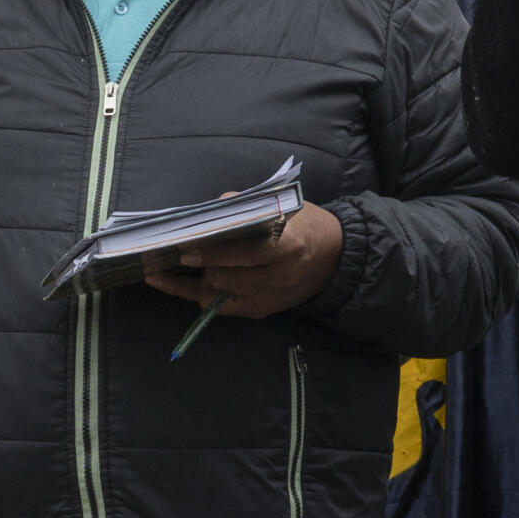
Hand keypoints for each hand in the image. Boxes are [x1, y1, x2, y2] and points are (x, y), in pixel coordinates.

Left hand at [143, 197, 342, 321]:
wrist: (335, 257)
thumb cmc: (305, 225)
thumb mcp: (284, 207)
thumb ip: (249, 206)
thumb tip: (214, 208)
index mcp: (287, 247)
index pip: (243, 254)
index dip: (212, 252)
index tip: (186, 248)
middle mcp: (278, 276)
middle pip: (226, 278)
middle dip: (203, 266)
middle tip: (183, 254)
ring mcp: (270, 297)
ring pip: (221, 295)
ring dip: (201, 281)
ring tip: (184, 267)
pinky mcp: (263, 310)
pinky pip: (226, 307)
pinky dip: (208, 295)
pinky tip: (191, 285)